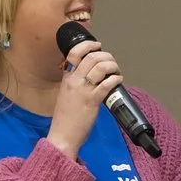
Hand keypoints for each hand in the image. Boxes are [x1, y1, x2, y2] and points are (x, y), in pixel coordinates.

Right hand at [49, 36, 124, 155]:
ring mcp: (83, 90)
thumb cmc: (66, 117)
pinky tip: (118, 81)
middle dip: (106, 56)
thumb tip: (93, 75)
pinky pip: (107, 84)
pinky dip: (116, 79)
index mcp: (67, 78)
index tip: (98, 45)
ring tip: (116, 72)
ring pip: (100, 68)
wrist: (62, 135)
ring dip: (113, 66)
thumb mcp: (66, 95)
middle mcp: (74, 81)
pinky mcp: (92, 101)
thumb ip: (76, 83)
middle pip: (92, 57)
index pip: (74, 53)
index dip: (88, 45)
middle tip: (112, 63)